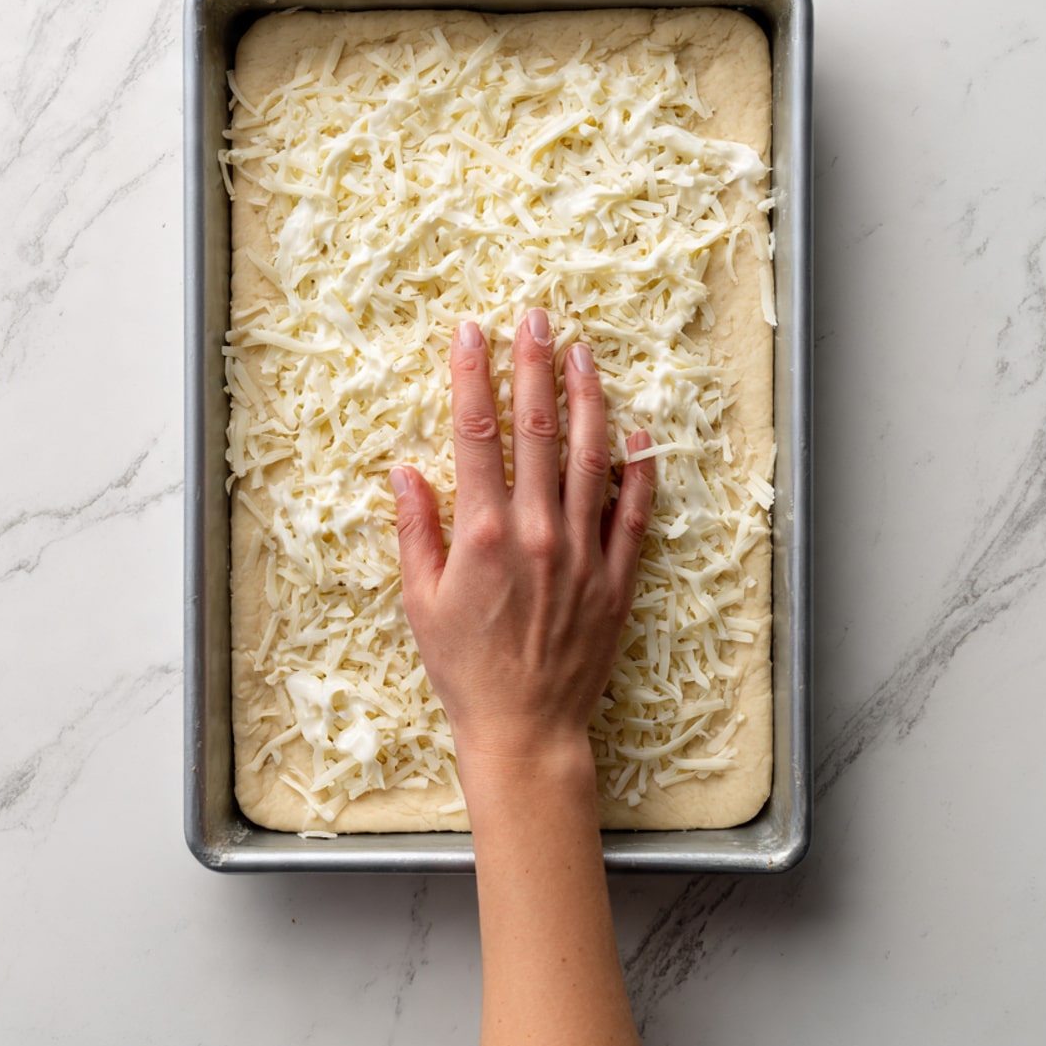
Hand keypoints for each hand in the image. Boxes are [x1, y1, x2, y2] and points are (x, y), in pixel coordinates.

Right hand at [390, 309, 655, 783]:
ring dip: (586, 399)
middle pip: (537, 430)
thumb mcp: (420, 601)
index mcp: (483, 534)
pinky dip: (640, 470)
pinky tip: (639, 431)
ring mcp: (583, 552)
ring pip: (591, 457)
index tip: (472, 333)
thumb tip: (405, 470)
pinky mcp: (616, 577)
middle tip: (536, 317)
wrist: (525, 729)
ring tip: (584, 353)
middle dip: (534, 367)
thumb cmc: (465, 668)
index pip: (476, 435)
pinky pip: (634, 513)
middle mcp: (537, 532)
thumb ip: (415, 529)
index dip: (473, 377)